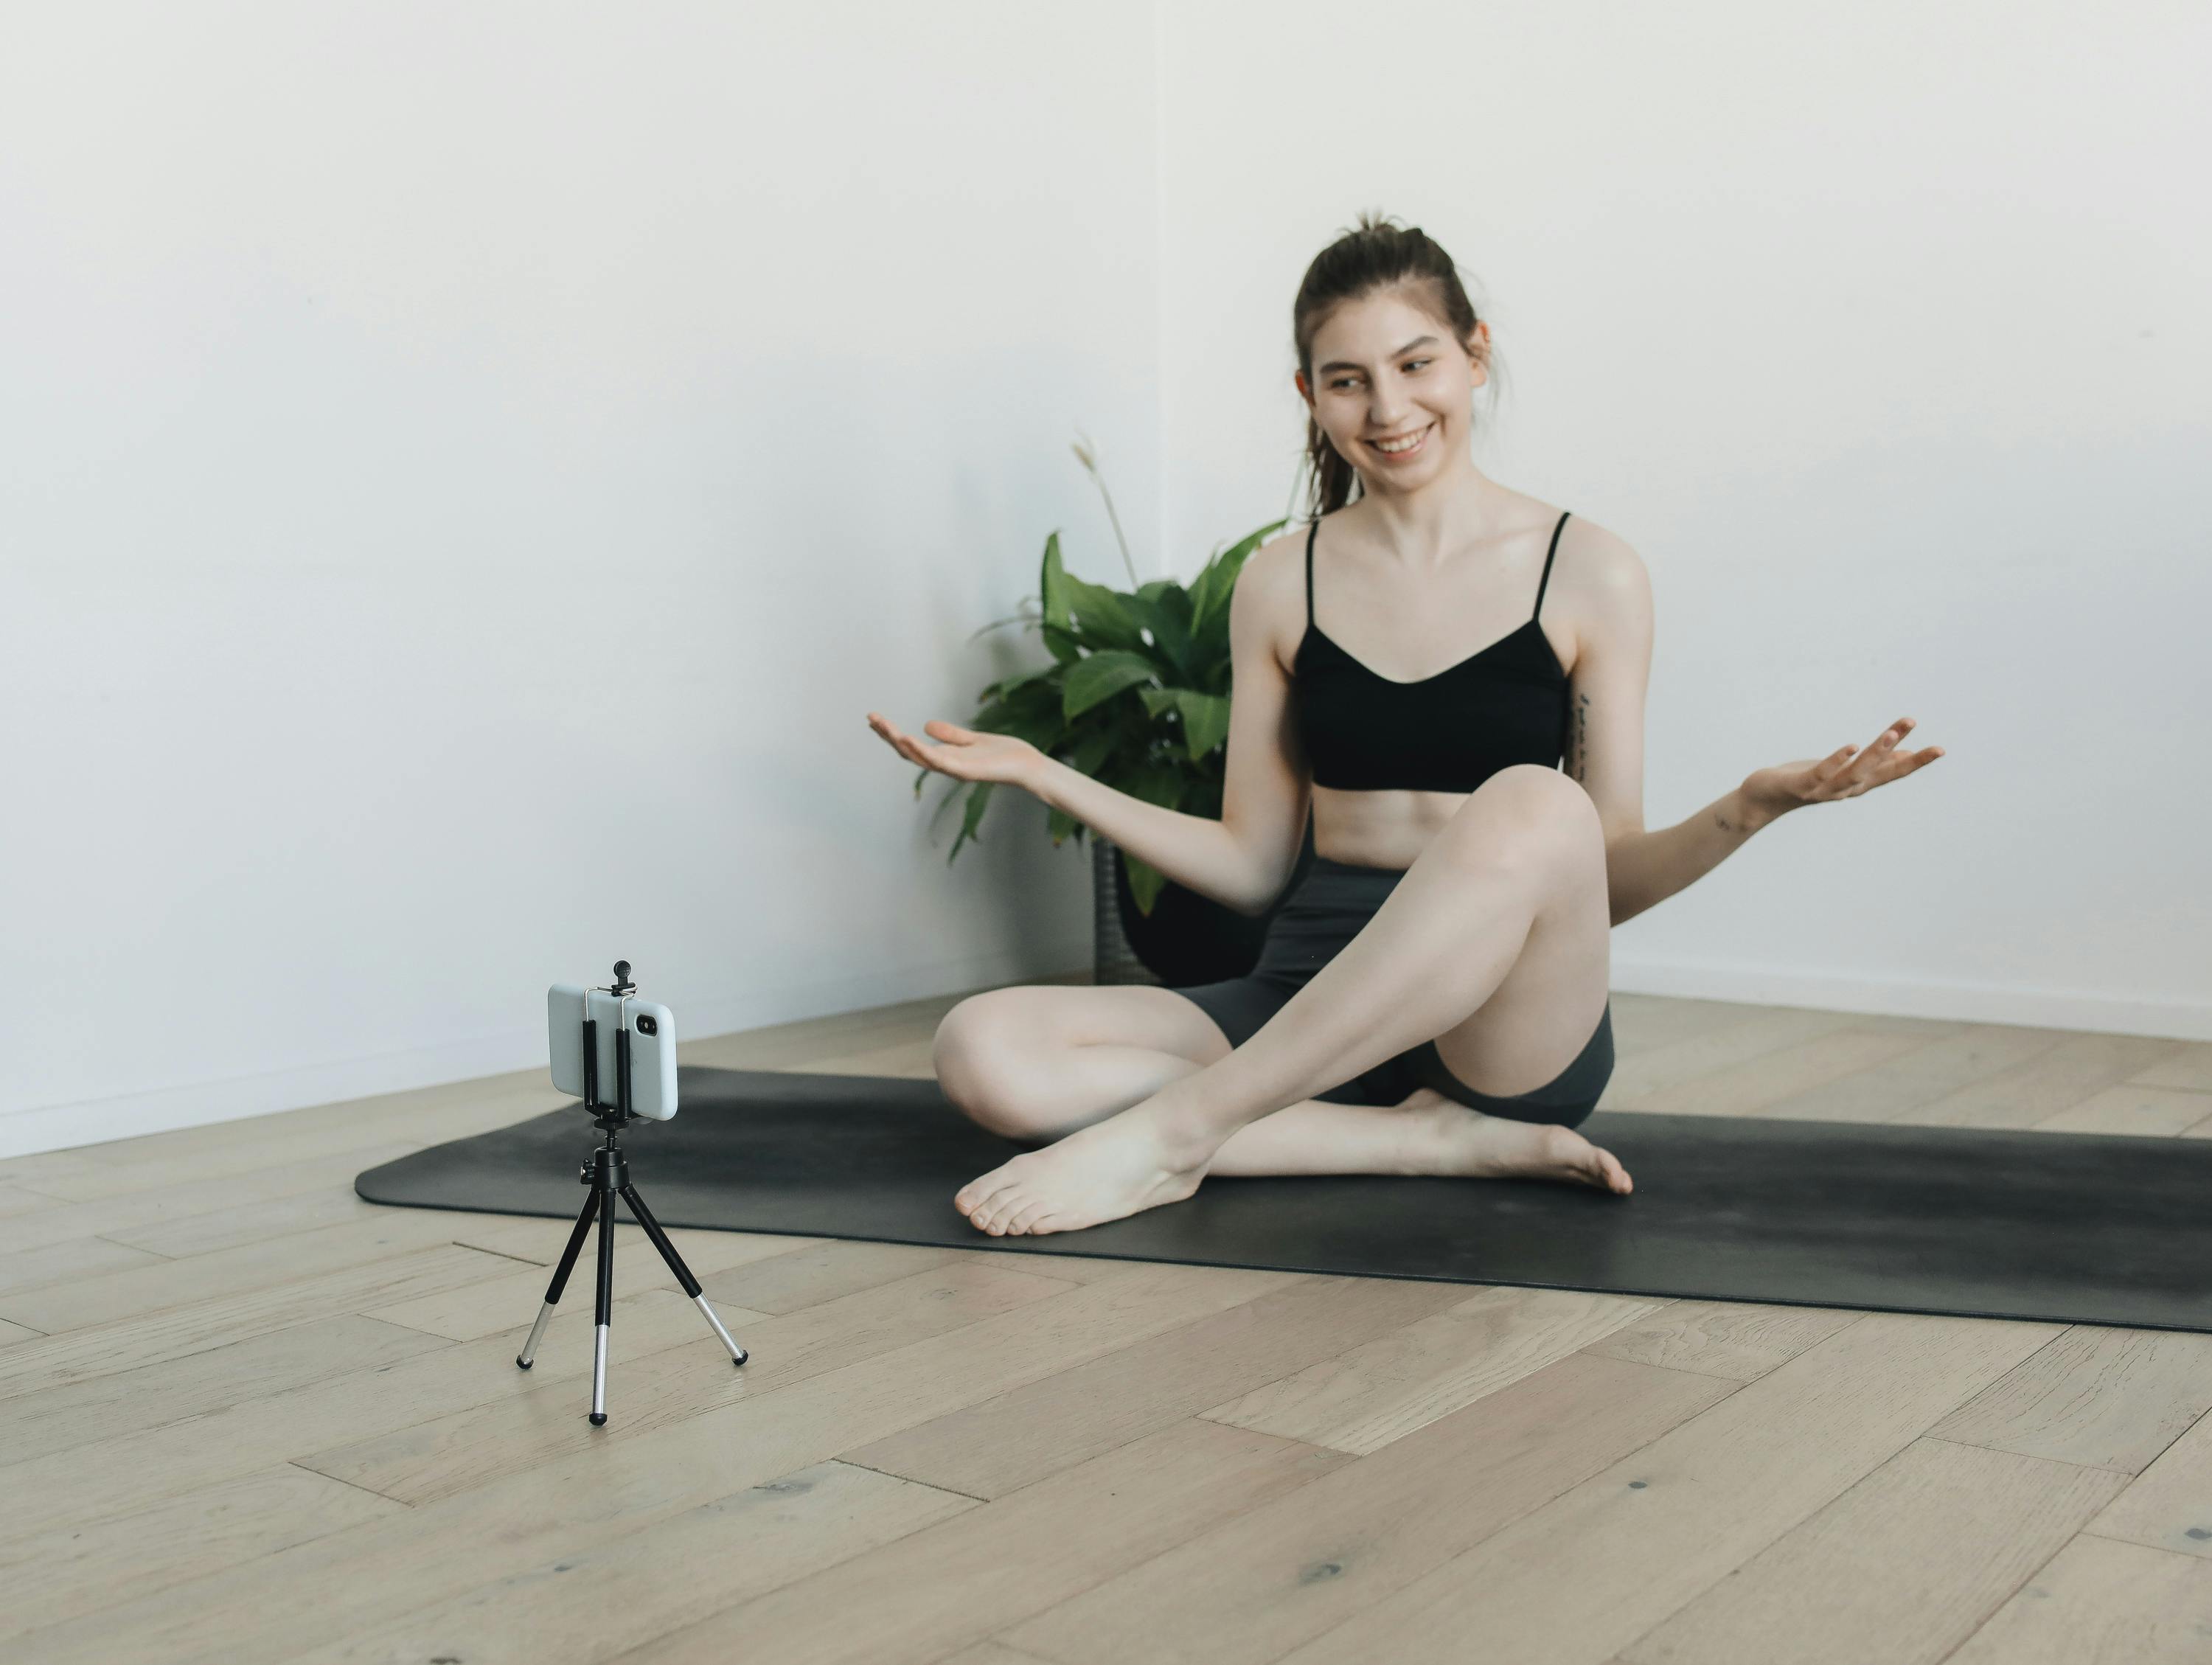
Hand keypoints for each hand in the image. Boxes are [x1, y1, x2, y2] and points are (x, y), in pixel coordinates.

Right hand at [866, 711, 1044, 789]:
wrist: (1027, 766)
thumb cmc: (1004, 754)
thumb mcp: (972, 738)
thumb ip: (950, 734)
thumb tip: (926, 725)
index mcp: (945, 757)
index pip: (911, 746)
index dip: (892, 734)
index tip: (875, 719)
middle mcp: (944, 765)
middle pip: (908, 751)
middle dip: (888, 735)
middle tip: (870, 718)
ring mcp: (952, 769)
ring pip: (917, 756)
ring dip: (897, 740)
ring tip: (881, 725)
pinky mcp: (964, 770)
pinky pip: (937, 761)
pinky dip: (920, 750)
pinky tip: (906, 737)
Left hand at [1742, 716, 1943, 822]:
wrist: (1766, 799)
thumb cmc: (1808, 781)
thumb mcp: (1845, 771)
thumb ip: (1876, 764)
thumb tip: (1907, 753)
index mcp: (1858, 784)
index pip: (1893, 773)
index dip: (1916, 762)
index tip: (1941, 749)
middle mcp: (1846, 790)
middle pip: (1878, 772)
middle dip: (1900, 754)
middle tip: (1914, 728)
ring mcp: (1824, 790)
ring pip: (1854, 773)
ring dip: (1873, 754)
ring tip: (1890, 734)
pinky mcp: (1801, 785)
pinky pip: (1822, 774)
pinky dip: (1836, 761)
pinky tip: (1850, 746)